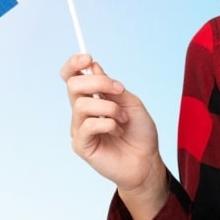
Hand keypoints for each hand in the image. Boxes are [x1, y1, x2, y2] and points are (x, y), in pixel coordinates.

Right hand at [60, 53, 165, 198]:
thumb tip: (93, 67)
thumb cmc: (140, 133)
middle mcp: (82, 112)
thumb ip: (111, 87)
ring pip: (82, 105)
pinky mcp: (81, 145)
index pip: (72, 77)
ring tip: (123, 119)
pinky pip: (89, 125)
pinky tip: (117, 131)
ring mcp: (79, 128)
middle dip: (98, 83)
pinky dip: (108, 124)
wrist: (147, 160)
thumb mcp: (131, 103)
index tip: (87, 58)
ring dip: (109, 108)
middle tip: (119, 90)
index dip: (74, 64)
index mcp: (92, 98)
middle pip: (73, 86)